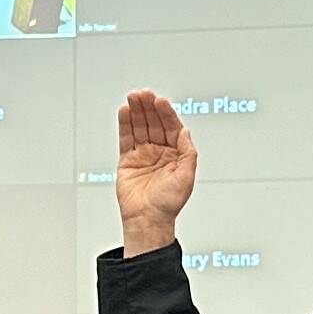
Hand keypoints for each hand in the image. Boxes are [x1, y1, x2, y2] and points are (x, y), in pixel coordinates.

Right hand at [116, 89, 196, 255]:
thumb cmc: (168, 204)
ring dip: (136, 112)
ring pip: (139, 128)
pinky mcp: (127, 160)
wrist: (147, 219)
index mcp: (176, 154)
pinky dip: (124, 125)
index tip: (160, 101)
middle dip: (148, 108)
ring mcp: (143, 155)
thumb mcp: (186, 177)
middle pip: (154, 123)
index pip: (171, 127)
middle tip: (143, 94)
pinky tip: (124, 112)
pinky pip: (125, 139)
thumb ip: (188, 152)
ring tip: (132, 97)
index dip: (166, 113)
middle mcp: (160, 152)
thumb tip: (186, 132)